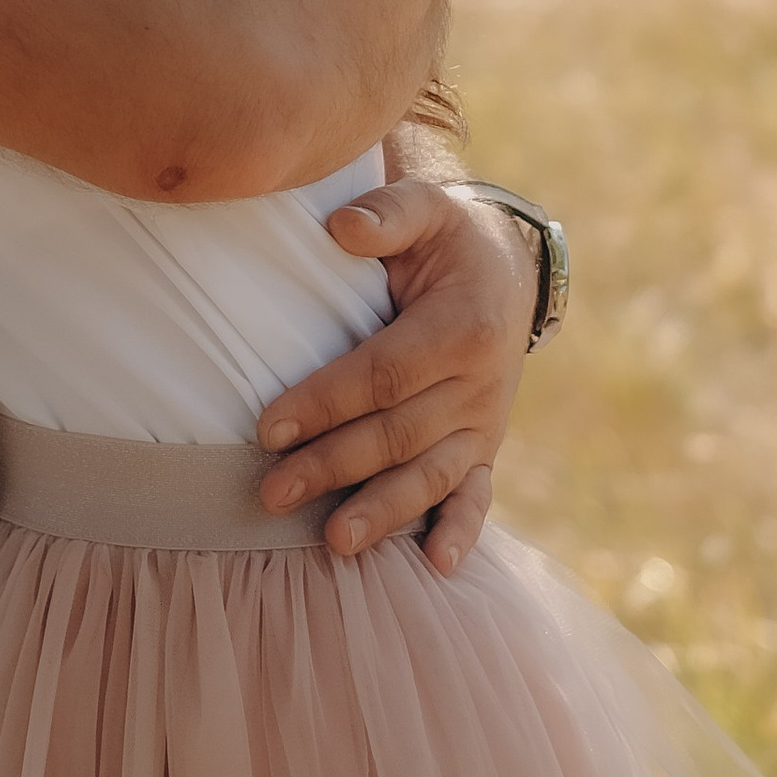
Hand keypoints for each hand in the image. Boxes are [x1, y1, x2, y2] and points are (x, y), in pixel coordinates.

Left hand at [252, 177, 534, 572]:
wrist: (508, 269)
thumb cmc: (448, 238)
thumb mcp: (426, 209)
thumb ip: (386, 214)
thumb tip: (339, 227)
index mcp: (463, 327)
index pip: (383, 374)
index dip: (325, 402)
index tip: (268, 427)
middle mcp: (480, 384)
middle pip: (398, 435)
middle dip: (332, 467)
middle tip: (271, 493)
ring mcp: (485, 423)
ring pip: (431, 476)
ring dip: (382, 512)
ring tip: (333, 541)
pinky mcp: (485, 448)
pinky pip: (476, 496)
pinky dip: (461, 533)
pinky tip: (436, 567)